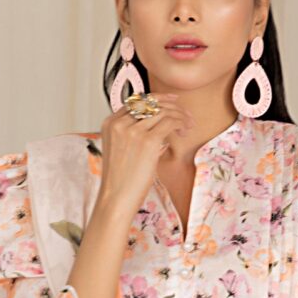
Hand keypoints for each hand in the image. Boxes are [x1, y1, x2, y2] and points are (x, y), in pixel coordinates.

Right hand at [96, 92, 187, 215]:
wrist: (116, 198)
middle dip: (173, 106)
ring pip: (163, 111)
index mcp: (110, 123)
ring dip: (180, 116)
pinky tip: (184, 132)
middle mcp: (120, 123)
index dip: (158, 98)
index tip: (173, 101)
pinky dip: (180, 124)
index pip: (137, 101)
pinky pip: (170, 122)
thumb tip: (159, 125)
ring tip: (187, 127)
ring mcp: (133, 131)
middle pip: (151, 102)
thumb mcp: (120, 149)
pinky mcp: (147, 141)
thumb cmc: (121, 179)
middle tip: (186, 115)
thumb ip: (132, 133)